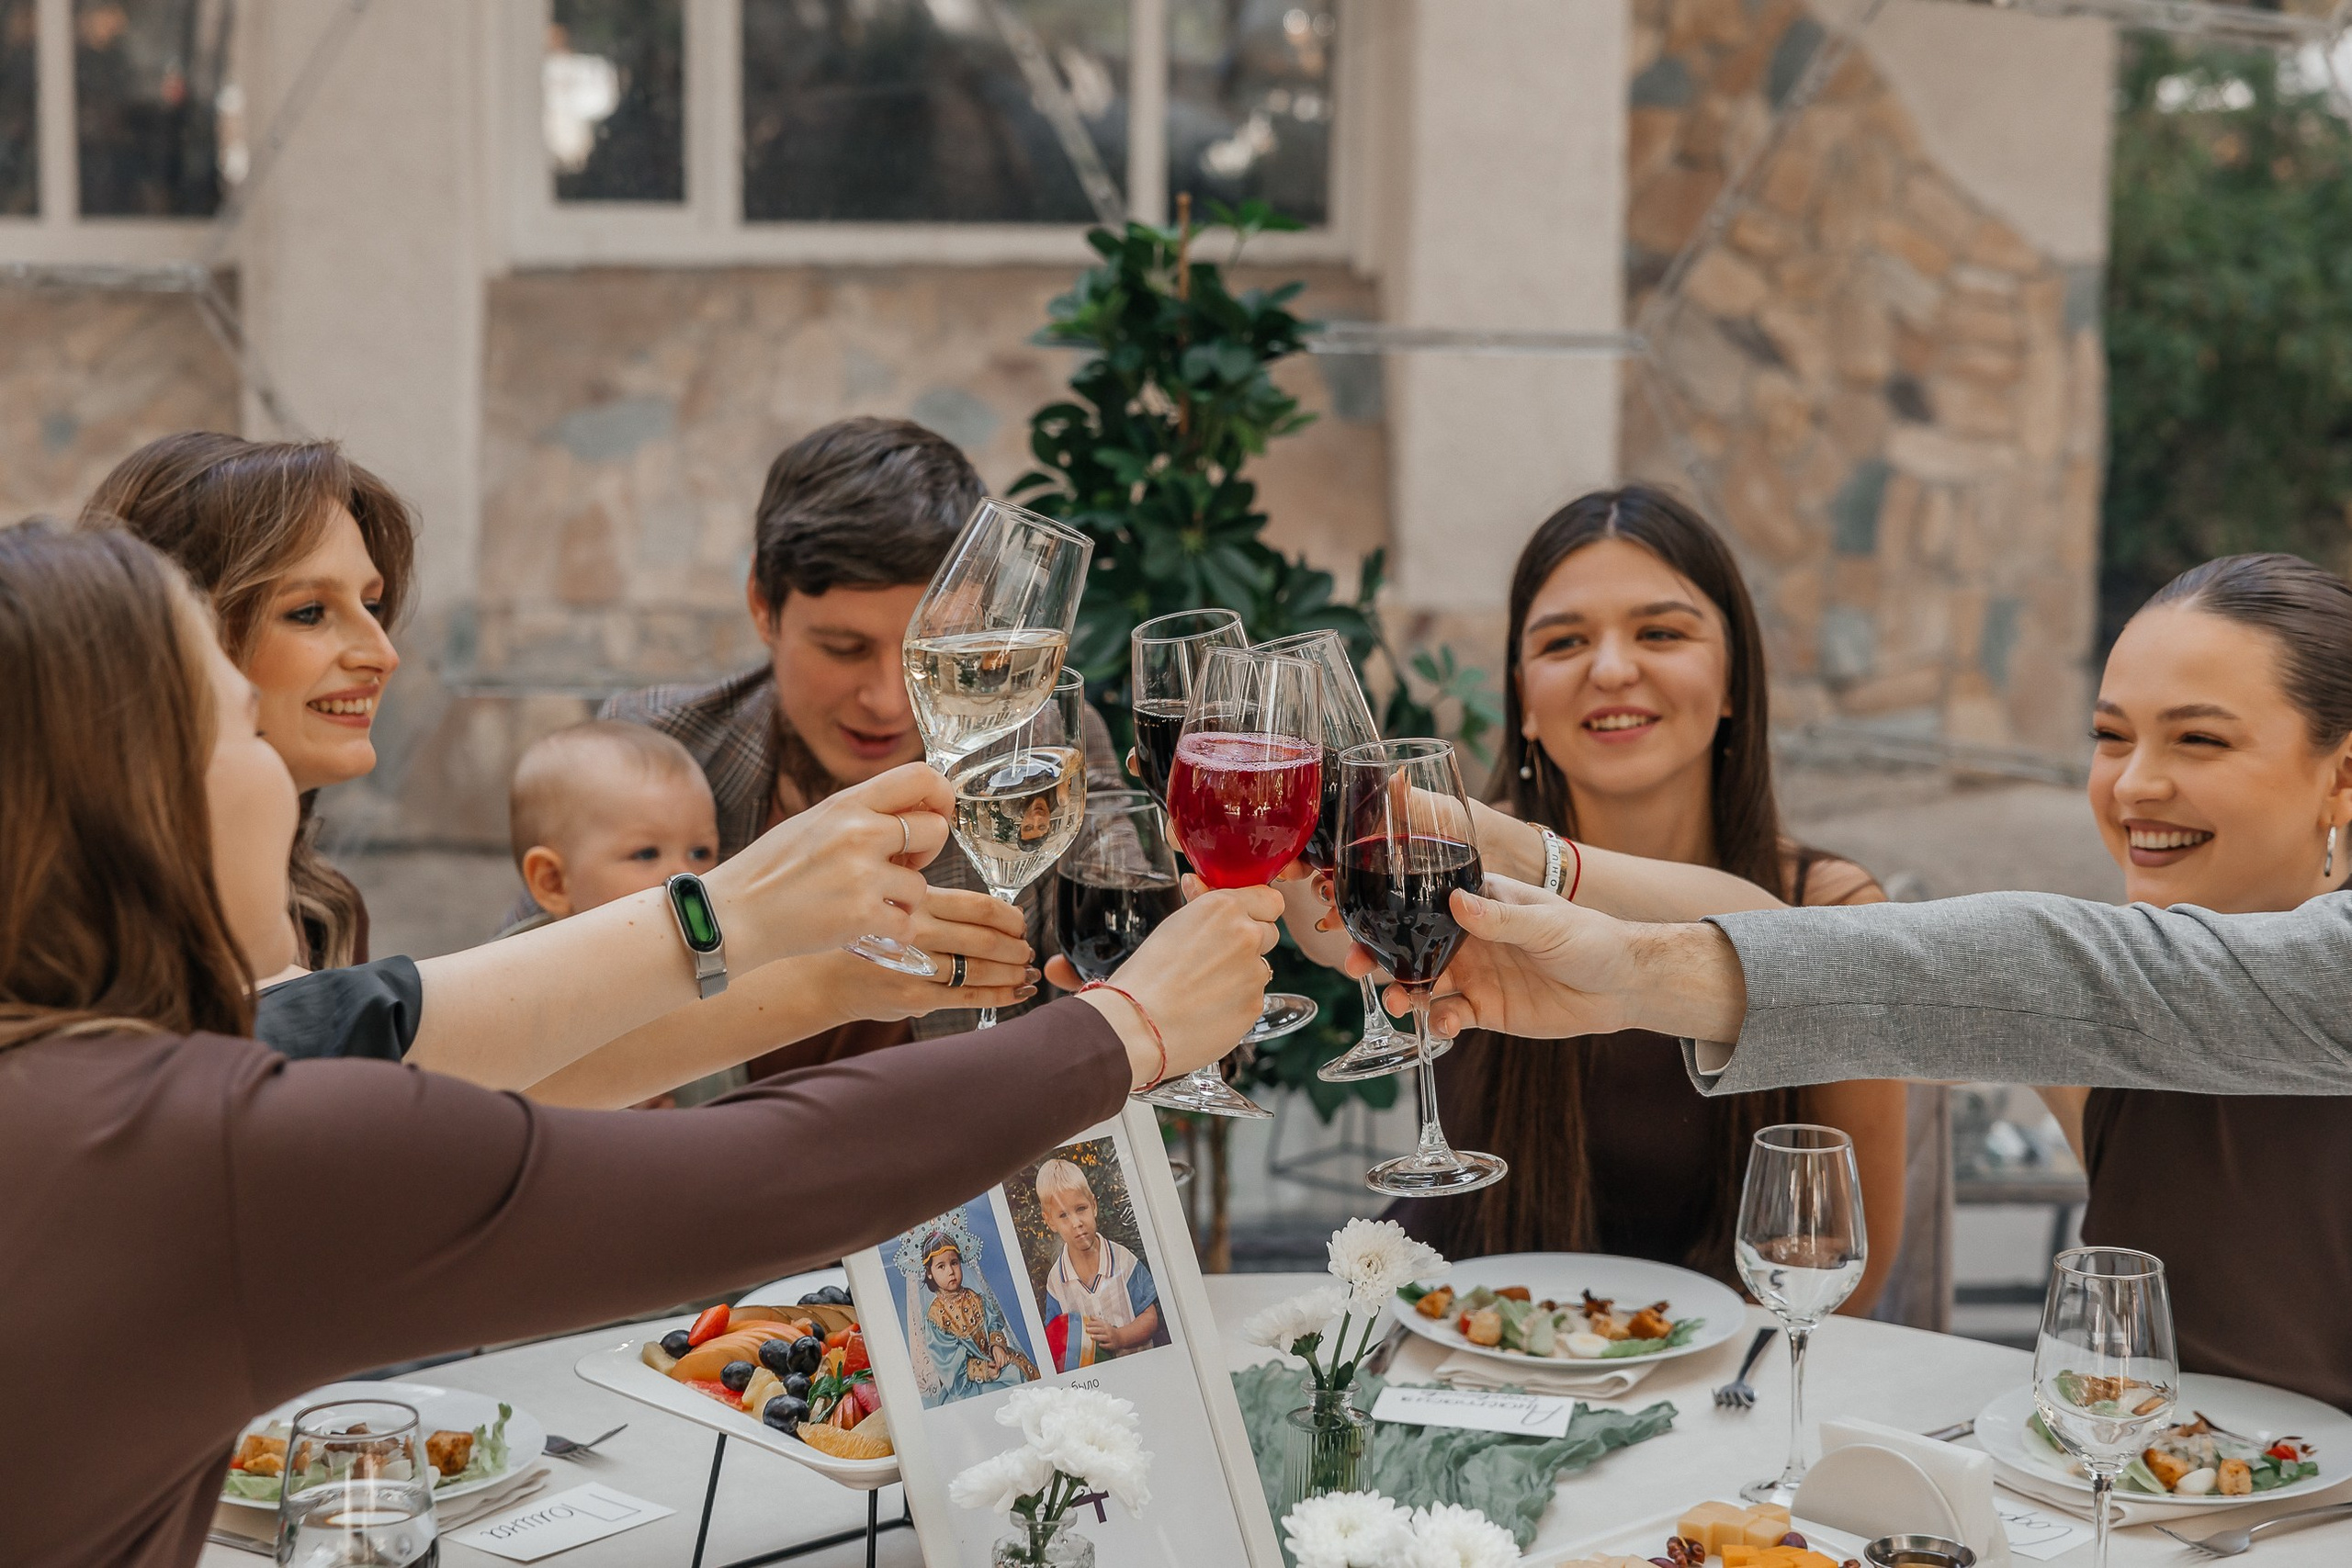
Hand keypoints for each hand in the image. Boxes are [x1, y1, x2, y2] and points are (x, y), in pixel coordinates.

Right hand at [703, 761, 951, 965]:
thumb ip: (863, 813)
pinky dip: (892, 931)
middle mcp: (859, 832)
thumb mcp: (816, 822)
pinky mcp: (861, 915)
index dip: (941, 796)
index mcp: (847, 803)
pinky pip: (907, 923)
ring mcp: (862, 875)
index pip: (921, 776)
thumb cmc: (772, 870)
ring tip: (867, 900)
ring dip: (903, 899)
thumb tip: (918, 808)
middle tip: (900, 866)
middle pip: (936, 829)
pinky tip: (865, 926)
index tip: (935, 816)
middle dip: (927, 851)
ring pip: (921, 885)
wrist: (733, 916)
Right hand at [817, 886, 1037, 1019]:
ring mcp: (916, 965)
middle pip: (985, 937)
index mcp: (916, 901)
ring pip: (981, 968)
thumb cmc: (867, 941)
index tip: (1020, 924)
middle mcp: (917, 930)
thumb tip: (995, 919)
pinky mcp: (913, 996)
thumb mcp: (896, 909)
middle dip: (1016, 947)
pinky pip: (968, 997)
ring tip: (1025, 972)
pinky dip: (1000, 995)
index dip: (1010, 917)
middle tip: (1027, 951)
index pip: (978, 905)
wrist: (822, 977)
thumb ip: (936, 912)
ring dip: (1013, 972)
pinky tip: (1017, 993)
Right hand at [1076, 879, 1285, 1087]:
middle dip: (1250, 943)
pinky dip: (1237, 1002)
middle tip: (1215, 959)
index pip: (1270, 900)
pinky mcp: (1255, 1004)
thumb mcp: (1173, 925)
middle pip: (1269, 933)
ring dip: (1242, 975)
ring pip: (1260, 968)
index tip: (1243, 921)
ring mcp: (1255, 971)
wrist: (1138, 1024)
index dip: (1257, 911)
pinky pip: (1253, 997)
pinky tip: (1208, 1008)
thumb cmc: (1145, 975)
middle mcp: (1247, 934)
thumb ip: (1202, 907)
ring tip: (1204, 989)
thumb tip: (1198, 883)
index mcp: (1225, 907)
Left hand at [1081, 1314, 1110, 1347]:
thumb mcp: (1105, 1324)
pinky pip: (1108, 1345)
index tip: (1087, 1324)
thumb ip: (1097, 1320)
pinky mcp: (1112, 1345)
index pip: (1099, 1324)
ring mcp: (1110, 1338)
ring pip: (1104, 1337)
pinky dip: (1104, 1345)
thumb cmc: (1110, 1330)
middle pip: (1101, 1330)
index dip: (1093, 1323)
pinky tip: (1099, 1344)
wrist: (1120, 1337)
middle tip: (1087, 1330)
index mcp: (1106, 1326)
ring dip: (1098, 1337)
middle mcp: (1108, 1331)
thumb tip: (1090, 1316)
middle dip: (1094, 1330)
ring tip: (1091, 1336)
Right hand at [1345, 873, 1645, 1038]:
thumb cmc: (1590, 938)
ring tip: (1400, 1003)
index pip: (1424, 902)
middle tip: (1355, 967)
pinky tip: (1445, 1024)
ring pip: (1424, 983)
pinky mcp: (1486, 1010)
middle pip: (1411, 946)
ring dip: (1405, 992)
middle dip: (1380, 957)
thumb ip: (1500, 917)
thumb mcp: (1546, 923)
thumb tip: (1457, 902)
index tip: (1361, 921)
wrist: (1621, 986)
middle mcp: (1469, 938)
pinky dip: (1439, 1022)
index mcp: (1480, 904)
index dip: (1389, 910)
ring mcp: (1475, 974)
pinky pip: (1450, 1016)